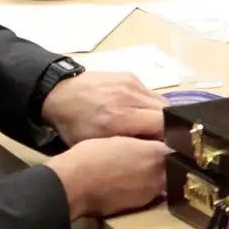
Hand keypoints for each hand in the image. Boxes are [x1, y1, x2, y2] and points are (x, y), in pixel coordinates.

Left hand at [40, 71, 165, 143]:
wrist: (60, 94)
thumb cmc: (75, 125)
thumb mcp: (96, 144)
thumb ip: (126, 147)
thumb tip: (156, 152)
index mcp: (120, 118)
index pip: (163, 125)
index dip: (169, 137)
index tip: (166, 147)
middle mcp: (129, 98)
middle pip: (167, 113)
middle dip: (168, 127)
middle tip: (159, 138)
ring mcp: (131, 84)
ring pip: (162, 102)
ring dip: (161, 115)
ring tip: (149, 125)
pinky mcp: (131, 76)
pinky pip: (151, 93)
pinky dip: (151, 105)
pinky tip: (139, 111)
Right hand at [45, 136, 169, 220]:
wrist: (72, 185)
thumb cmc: (91, 156)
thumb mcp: (119, 139)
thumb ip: (142, 144)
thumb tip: (153, 147)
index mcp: (156, 154)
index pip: (176, 149)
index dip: (171, 147)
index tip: (166, 144)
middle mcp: (159, 175)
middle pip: (173, 168)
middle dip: (166, 164)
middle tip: (150, 159)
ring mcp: (151, 194)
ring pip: (162, 183)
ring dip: (155, 178)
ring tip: (136, 172)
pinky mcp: (139, 207)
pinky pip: (148, 195)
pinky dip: (143, 190)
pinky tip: (128, 185)